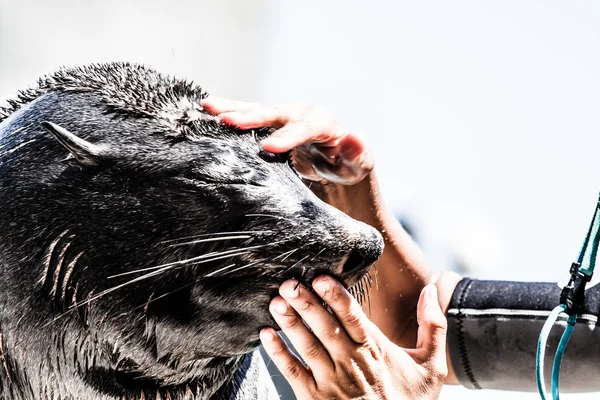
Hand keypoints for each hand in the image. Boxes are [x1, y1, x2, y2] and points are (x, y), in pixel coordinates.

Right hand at [201, 97, 372, 184]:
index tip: (268, 148)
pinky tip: (205, 111)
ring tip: (207, 107)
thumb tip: (353, 138)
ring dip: (232, 108)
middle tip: (228, 121)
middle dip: (251, 117)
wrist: (334, 159)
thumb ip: (357, 152)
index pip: (304, 128)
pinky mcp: (269, 123)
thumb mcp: (358, 162)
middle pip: (274, 113)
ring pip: (256, 110)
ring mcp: (282, 116)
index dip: (287, 137)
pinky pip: (247, 115)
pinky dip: (228, 112)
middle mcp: (299, 113)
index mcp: (321, 123)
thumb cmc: (346, 164)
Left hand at [259, 277, 447, 399]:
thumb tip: (432, 290)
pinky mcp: (315, 399)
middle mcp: (352, 364)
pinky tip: (266, 336)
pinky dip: (278, 354)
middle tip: (289, 283)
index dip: (337, 297)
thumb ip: (432, 327)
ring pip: (308, 348)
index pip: (354, 318)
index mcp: (376, 350)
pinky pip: (294, 374)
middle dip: (307, 305)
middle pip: (326, 329)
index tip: (321, 277)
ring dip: (291, 324)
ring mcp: (332, 382)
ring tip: (276, 302)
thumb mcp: (431, 367)